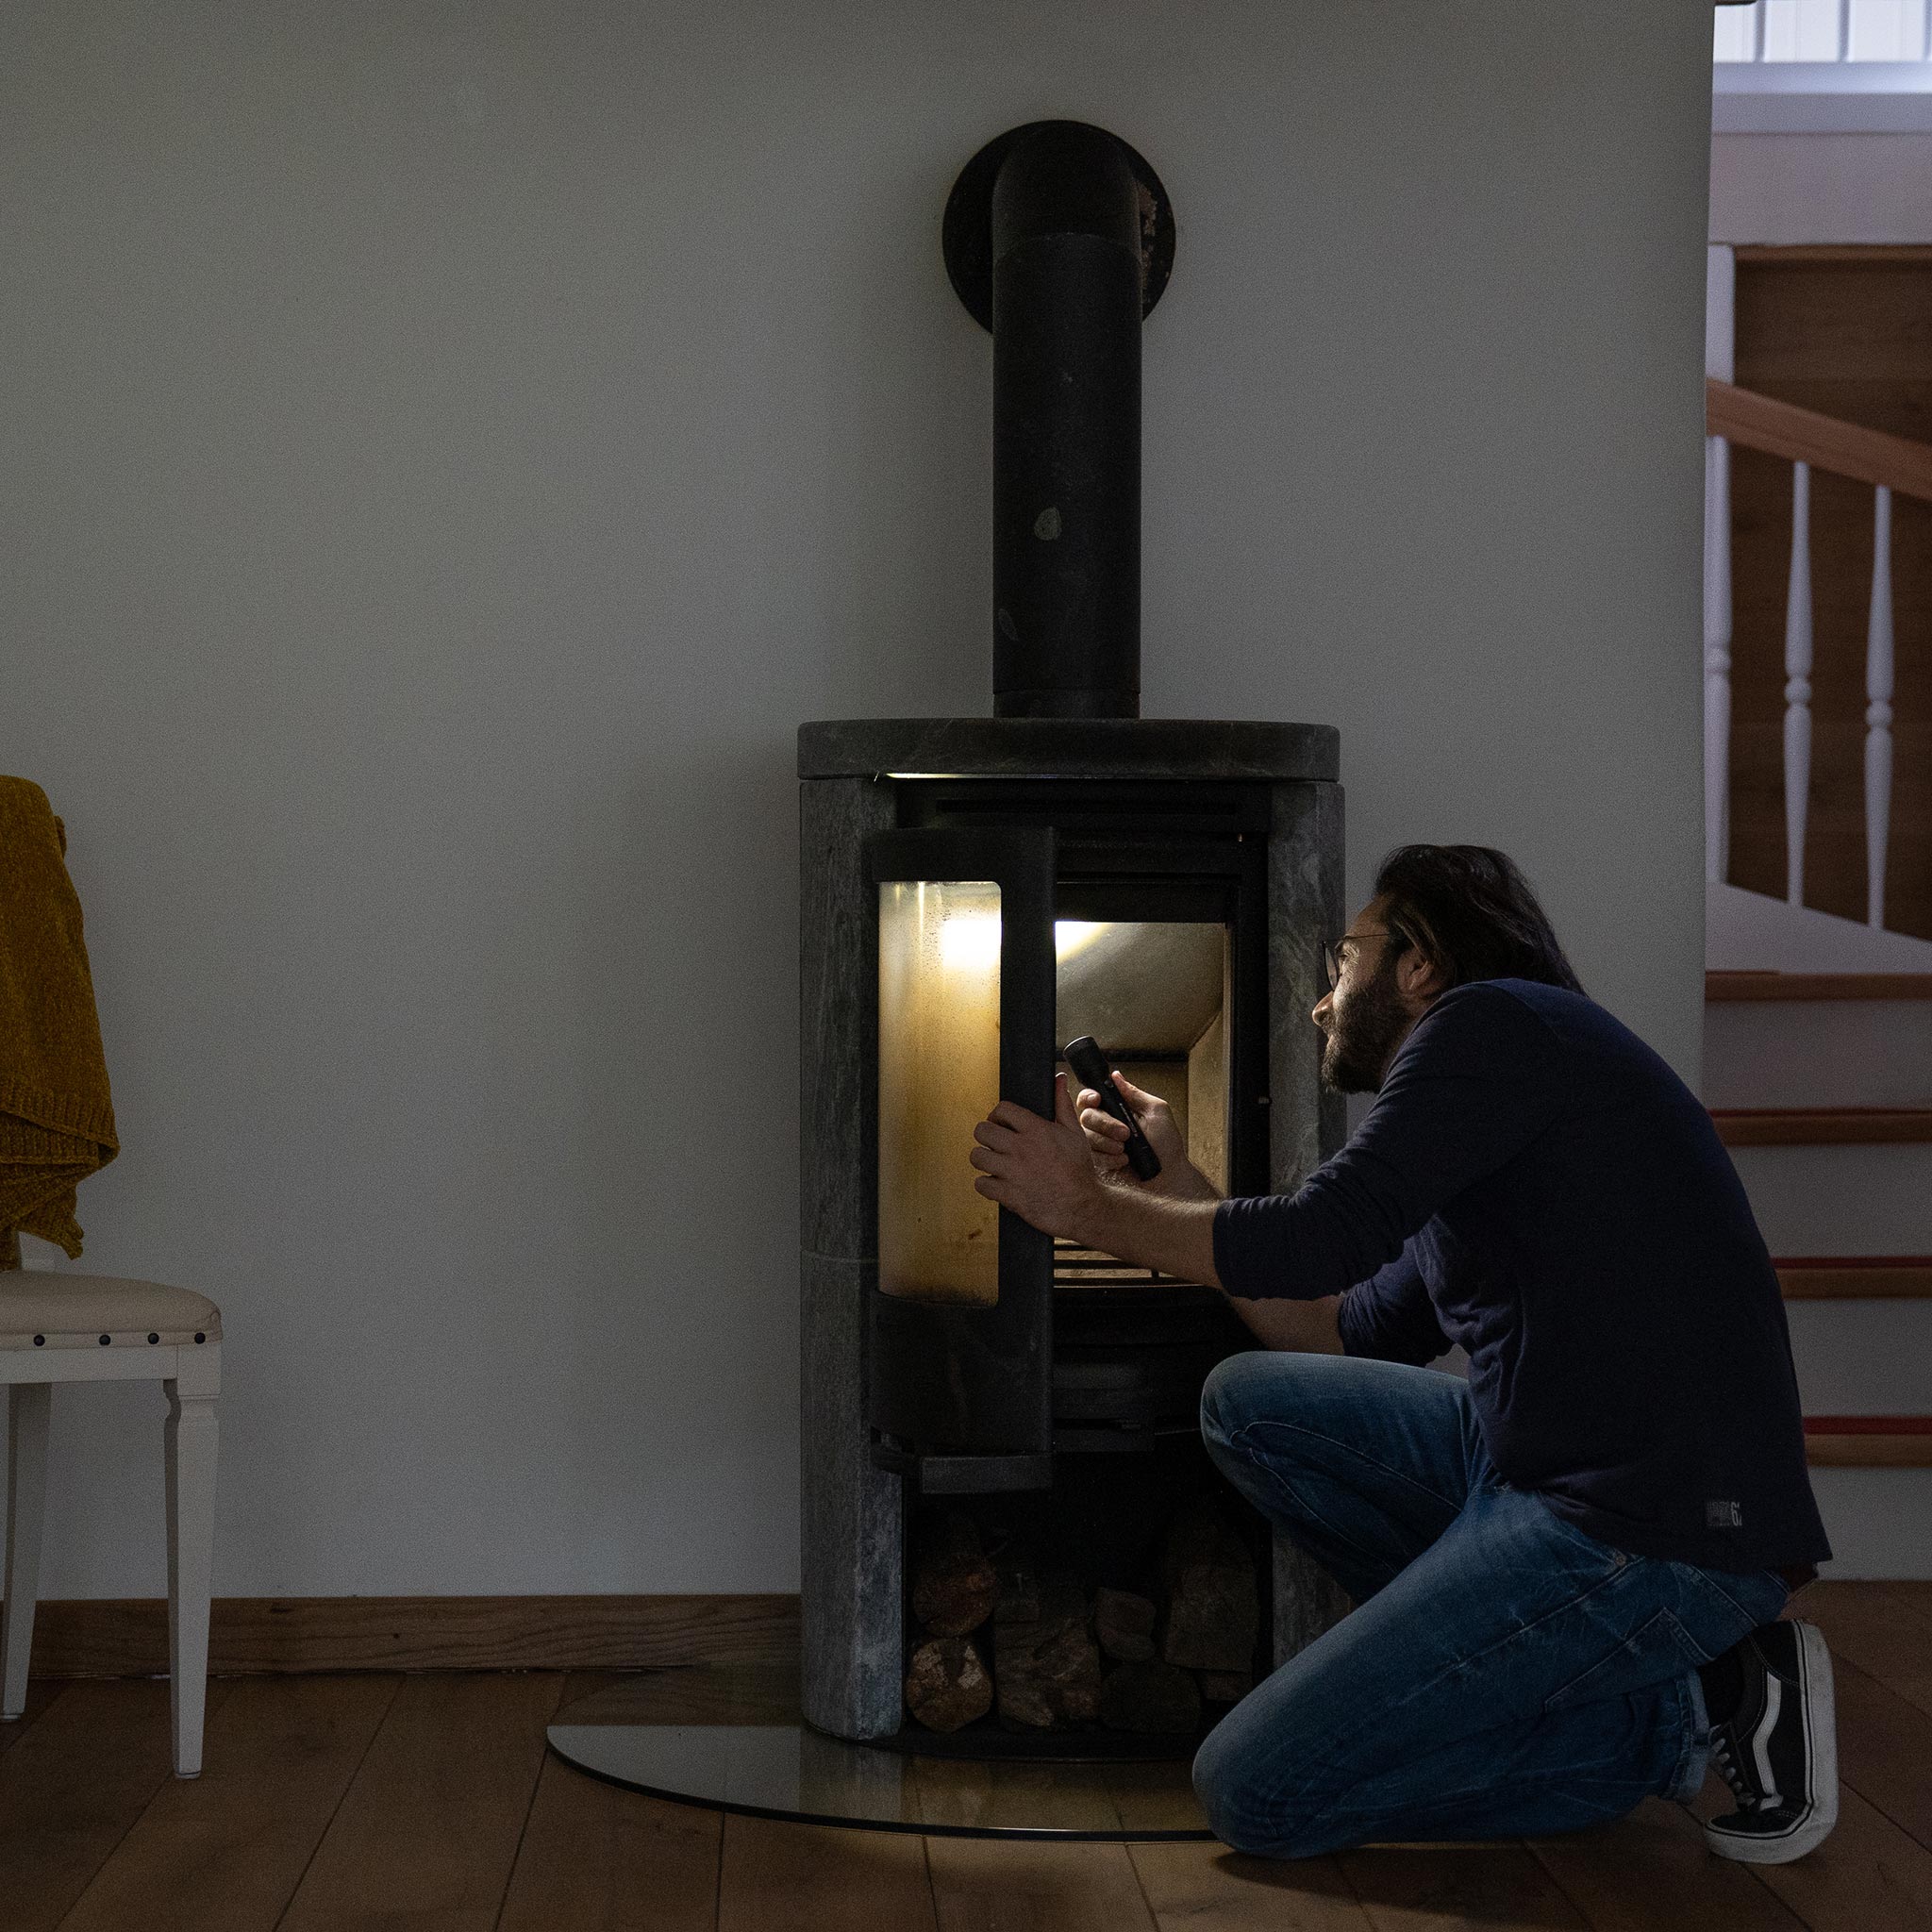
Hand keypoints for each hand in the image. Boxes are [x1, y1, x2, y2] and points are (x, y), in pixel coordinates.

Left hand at [970, 1074, 1105, 1240]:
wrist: (1082, 1206)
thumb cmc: (1079, 1170)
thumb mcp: (1075, 1132)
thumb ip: (1062, 1104)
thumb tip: (1059, 1079)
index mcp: (1036, 1130)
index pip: (1002, 1109)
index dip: (998, 1114)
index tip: (1001, 1122)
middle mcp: (1020, 1148)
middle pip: (981, 1131)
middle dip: (987, 1135)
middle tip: (995, 1142)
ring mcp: (1012, 1172)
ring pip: (977, 1156)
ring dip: (984, 1159)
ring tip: (994, 1162)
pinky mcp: (1008, 1194)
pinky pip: (981, 1184)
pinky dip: (987, 1184)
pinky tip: (998, 1182)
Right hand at [1077, 1071, 1192, 1195]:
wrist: (1168, 1177)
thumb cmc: (1167, 1146)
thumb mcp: (1156, 1112)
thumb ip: (1134, 1093)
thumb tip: (1116, 1075)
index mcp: (1117, 1110)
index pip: (1091, 1098)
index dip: (1089, 1097)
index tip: (1098, 1100)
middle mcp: (1105, 1126)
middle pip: (1086, 1116)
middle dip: (1106, 1124)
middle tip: (1125, 1133)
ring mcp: (1100, 1145)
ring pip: (1086, 1137)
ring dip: (1108, 1143)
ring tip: (1126, 1149)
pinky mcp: (1099, 1164)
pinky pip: (1091, 1157)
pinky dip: (1109, 1158)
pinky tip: (1123, 1161)